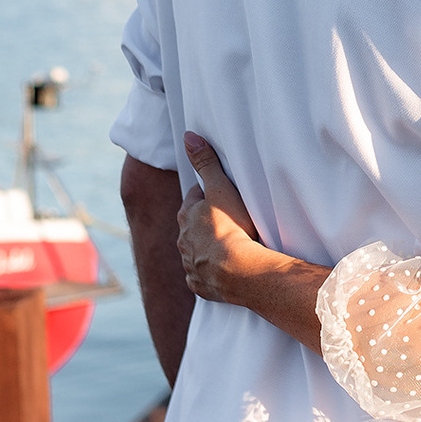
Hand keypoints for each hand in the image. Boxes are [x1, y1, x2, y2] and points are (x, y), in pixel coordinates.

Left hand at [176, 132, 294, 306]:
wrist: (237, 271)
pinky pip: (199, 277)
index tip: (216, 195)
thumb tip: (189, 136)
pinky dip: (207, 273)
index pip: (193, 199)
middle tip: (223, 220)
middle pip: (191, 226)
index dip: (205, 195)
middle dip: (203, 222)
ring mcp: (190, 264)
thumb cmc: (232, 227)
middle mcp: (183, 240)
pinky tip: (218, 273)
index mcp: (187, 216)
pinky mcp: (199, 285)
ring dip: (205, 247)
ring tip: (224, 246)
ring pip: (194, 251)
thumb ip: (206, 163)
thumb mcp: (221, 188)